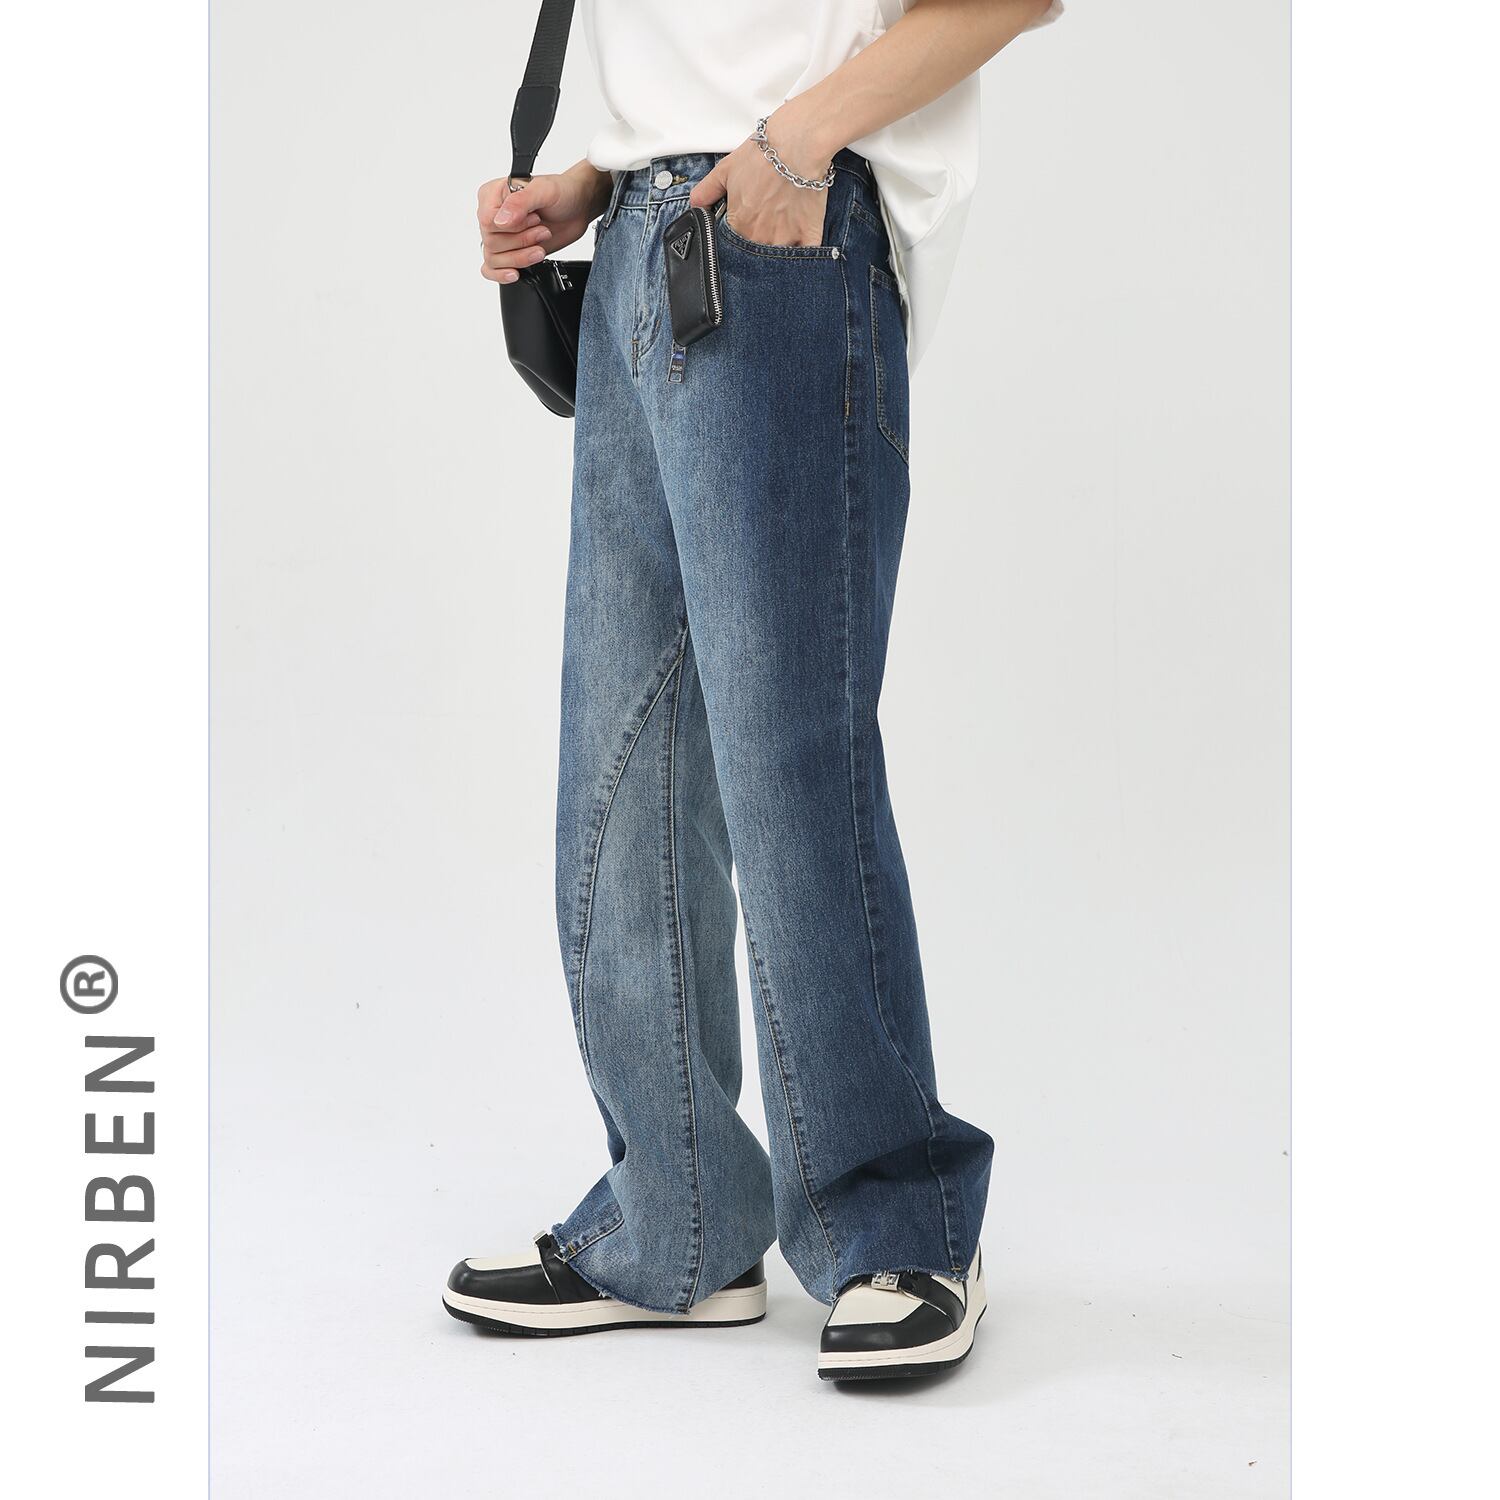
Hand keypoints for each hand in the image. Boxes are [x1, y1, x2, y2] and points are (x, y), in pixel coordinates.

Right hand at [477, 161, 610, 283]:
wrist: (577, 208)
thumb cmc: (561, 193)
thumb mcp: (544, 190)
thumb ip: (520, 202)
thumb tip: (501, 221)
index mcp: (492, 195)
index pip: (488, 221)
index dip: (513, 227)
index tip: (534, 219)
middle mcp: (492, 215)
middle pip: (491, 242)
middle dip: (522, 242)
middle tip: (542, 231)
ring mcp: (500, 235)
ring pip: (493, 259)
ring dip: (520, 257)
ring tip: (540, 248)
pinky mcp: (509, 251)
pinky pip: (491, 269)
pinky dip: (501, 275)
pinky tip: (516, 273)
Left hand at [689, 123, 832, 247]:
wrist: (797, 144)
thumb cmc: (762, 155)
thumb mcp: (724, 170)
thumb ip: (706, 191)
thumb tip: (694, 207)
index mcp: (739, 226)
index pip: (732, 247)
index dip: (736, 240)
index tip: (742, 230)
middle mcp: (760, 238)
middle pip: (755, 256)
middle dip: (756, 248)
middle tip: (762, 230)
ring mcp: (786, 239)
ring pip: (777, 260)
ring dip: (776, 254)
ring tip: (779, 236)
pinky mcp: (809, 235)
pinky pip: (804, 257)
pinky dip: (801, 257)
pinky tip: (799, 249)